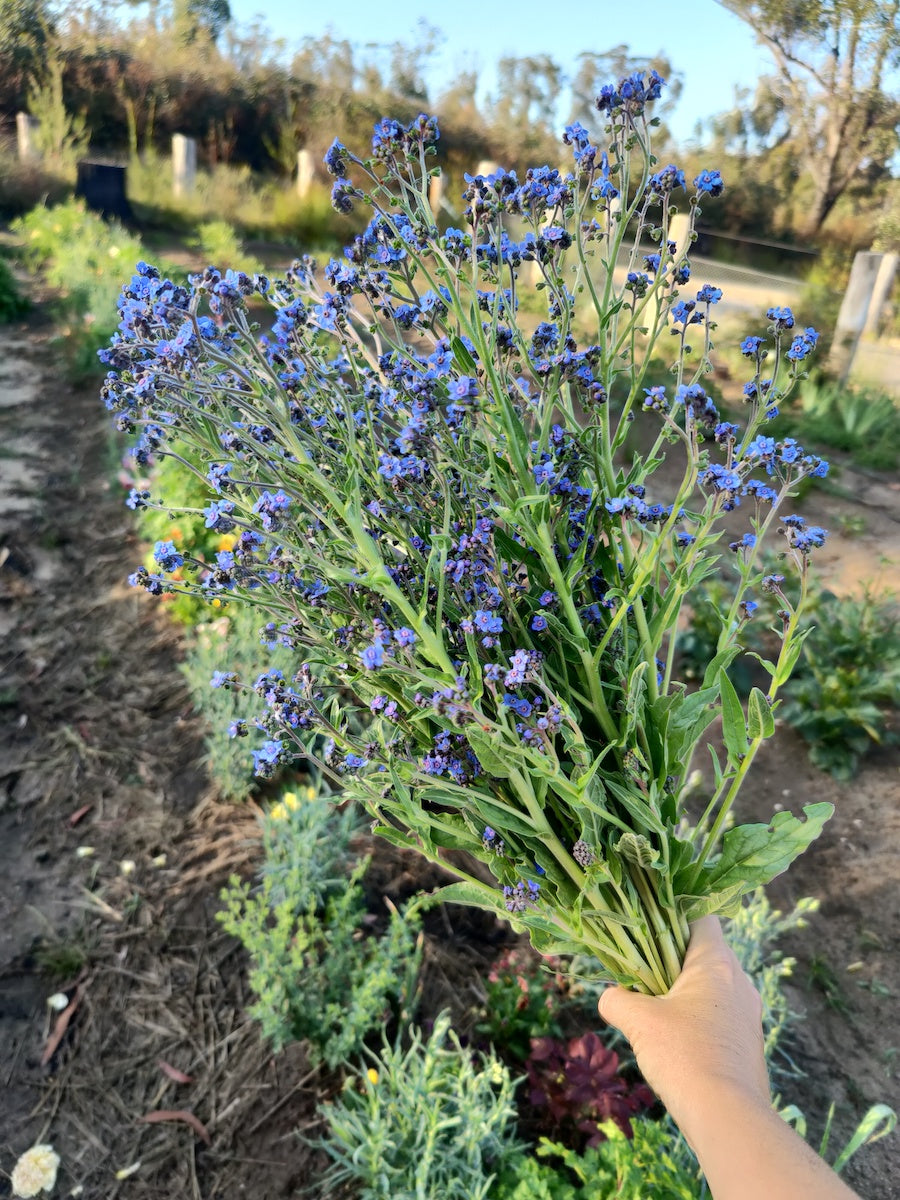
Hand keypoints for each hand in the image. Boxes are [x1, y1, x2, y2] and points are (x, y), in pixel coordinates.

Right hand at [598, 915, 768, 1143]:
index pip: (703, 918)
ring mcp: (749, 1014)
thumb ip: (617, 1000)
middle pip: (706, 952)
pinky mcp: (749, 1043)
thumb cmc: (684, 1056)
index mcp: (717, 963)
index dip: (675, 916)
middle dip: (674, 960)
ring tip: (656, 1009)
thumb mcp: (638, 1021)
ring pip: (714, 986)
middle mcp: (740, 982)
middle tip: (643, 973)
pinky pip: (722, 1015)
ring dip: (686, 992)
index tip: (649, 929)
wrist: (727, 1117)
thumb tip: (609, 998)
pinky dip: (699, 1018)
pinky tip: (677, 1040)